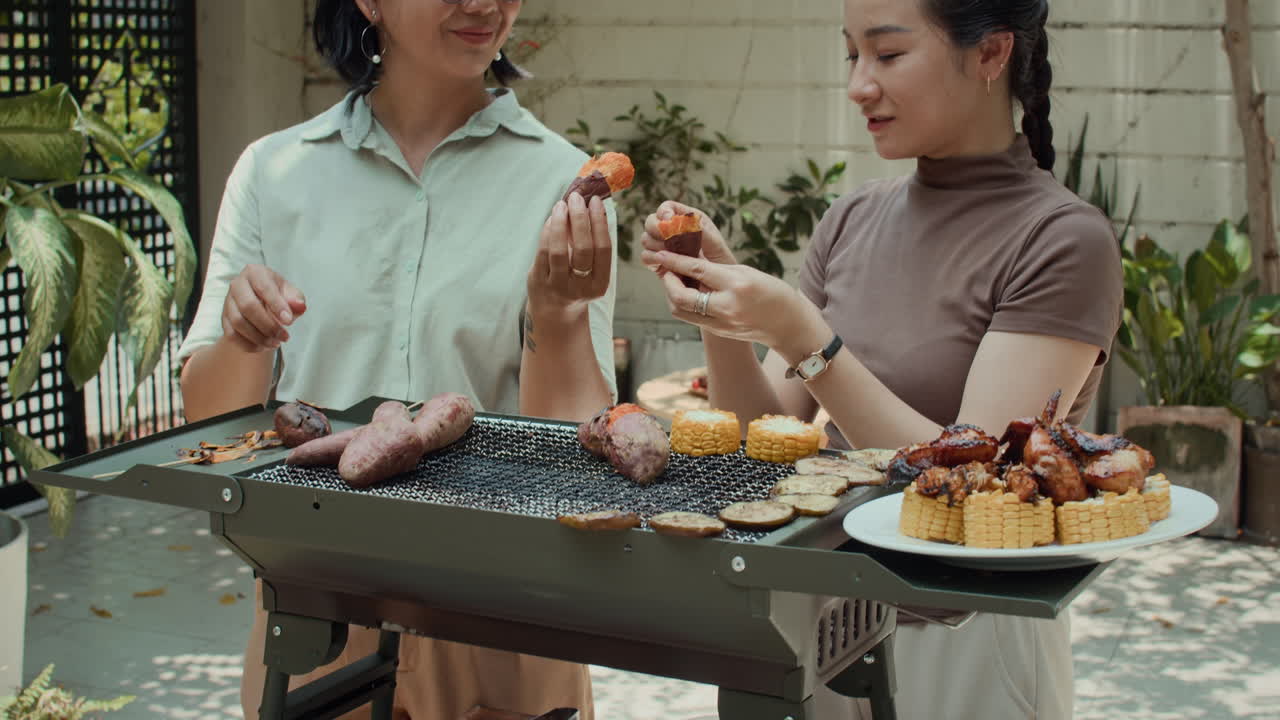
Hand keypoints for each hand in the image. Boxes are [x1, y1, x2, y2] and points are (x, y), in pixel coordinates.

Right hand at [220, 264, 306, 352]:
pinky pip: (232, 335)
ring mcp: (228, 302)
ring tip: (276, 343)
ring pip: (238, 322)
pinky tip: (263, 346)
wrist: (262, 303)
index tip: (289, 322)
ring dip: (259, 337)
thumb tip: (299, 305)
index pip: (264, 288)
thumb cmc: (278, 295)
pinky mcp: (224, 318)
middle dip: (268, 325)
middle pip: (248, 306)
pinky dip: (249, 344)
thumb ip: (296, 299)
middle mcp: (237, 284)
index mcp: (255, 272)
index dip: (277, 306)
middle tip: (284, 336)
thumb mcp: (291, 294)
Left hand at [527, 192, 611, 317]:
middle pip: (583, 248)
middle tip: (577, 198)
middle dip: (580, 219)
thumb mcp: (591, 271)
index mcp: (599, 284)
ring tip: (561, 204)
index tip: (595, 201)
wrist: (556, 312)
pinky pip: (542, 252)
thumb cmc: (577, 282)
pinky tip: (551, 219)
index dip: (599, 222)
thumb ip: (592, 243)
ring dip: (560, 223)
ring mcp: (557, 286)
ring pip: (559, 250)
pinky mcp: (539, 282)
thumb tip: (590, 205)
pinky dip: (548, 232)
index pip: (603, 248)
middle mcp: (580, 287)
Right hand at [640, 201, 736, 272]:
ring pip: (646, 239)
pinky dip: (652, 259)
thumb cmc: (720, 263)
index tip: (668, 221)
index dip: (664, 212)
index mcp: (687, 219)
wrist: (717, 286)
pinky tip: (665, 264)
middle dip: (656, 230)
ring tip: (671, 254)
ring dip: (655, 246)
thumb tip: (683, 222)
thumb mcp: (715, 244)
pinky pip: (646, 256)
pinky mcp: (659, 262)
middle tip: (668, 241)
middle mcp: (672, 231)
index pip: (666, 208)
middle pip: (651, 221)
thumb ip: (700, 230)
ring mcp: (664, 246)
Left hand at [650, 250, 826, 353]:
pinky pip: (690, 317)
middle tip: (666, 270)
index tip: (660, 252)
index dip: (675, 261)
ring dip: (672, 294)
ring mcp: (721, 323)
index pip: (698, 270)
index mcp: (737, 285)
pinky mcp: (718, 331)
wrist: (787, 324)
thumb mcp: (746, 272)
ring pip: (681, 310)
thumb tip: (688, 261)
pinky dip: (683, 304)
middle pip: (682, 297)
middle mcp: (727, 306)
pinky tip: (686, 293)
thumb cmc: (770, 291)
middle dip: (668, 282)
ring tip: (675, 281)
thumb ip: (717, 269)